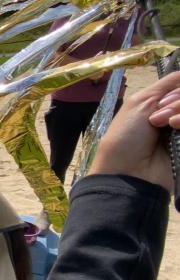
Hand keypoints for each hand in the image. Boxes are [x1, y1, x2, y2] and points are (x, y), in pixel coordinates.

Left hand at [89, 71, 179, 192]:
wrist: (129, 172)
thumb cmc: (126, 137)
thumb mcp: (140, 102)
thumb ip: (167, 85)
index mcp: (164, 102)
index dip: (178, 88)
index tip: (161, 101)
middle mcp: (178, 115)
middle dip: (178, 102)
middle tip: (157, 118)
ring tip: (168, 126)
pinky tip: (176, 130)